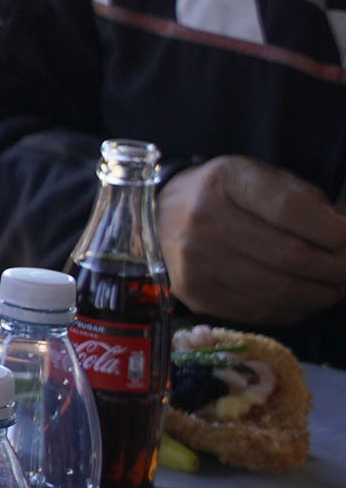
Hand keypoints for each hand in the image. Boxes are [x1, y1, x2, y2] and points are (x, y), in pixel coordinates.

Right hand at [163, 155, 345, 327]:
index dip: (332, 230)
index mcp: (225, 181)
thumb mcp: (259, 177)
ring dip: (319, 294)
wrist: (159, 218)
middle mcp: (204, 220)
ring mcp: (195, 261)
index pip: (290, 210)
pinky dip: (292, 309)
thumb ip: (303, 199)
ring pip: (278, 289)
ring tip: (335, 288)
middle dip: (335, 268)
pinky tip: (306, 300)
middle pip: (289, 255)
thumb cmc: (223, 195)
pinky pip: (257, 310)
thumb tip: (344, 232)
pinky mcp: (196, 293)